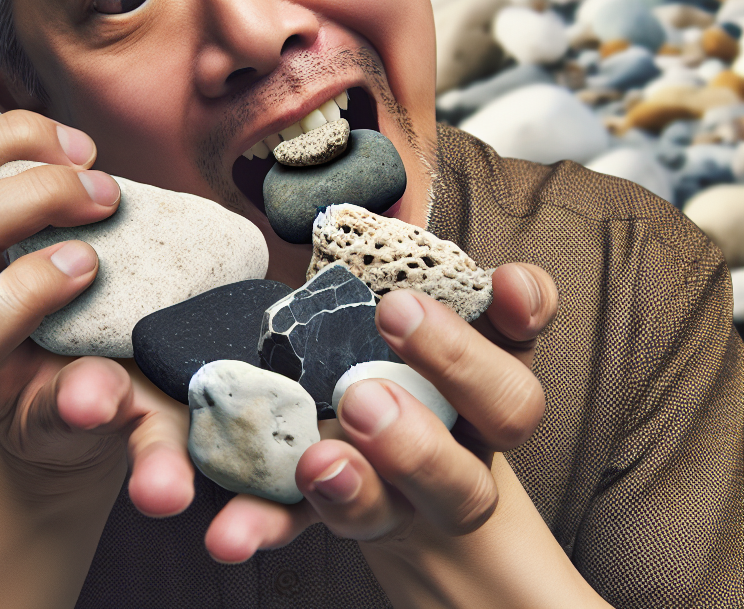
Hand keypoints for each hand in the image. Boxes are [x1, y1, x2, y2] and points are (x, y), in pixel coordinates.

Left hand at [0, 110, 196, 516]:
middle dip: (35, 203)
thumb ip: (144, 448)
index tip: (90, 267)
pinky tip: (79, 150)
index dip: (23, 294)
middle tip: (106, 200)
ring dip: (24, 154)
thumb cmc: (109, 399)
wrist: (72, 373)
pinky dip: (25, 133)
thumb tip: (128, 445)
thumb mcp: (134, 430)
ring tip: (90, 162)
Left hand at [203, 262, 557, 562]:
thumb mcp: (398, 321)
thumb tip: (408, 225)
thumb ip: (411, 277)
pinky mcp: (349, 517)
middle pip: (507, 411)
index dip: (526, 312)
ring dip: (385, 468)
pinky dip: (271, 527)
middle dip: (456, 362)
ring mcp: (418, 489)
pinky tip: (231, 536)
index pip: (530, 330)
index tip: (505, 279)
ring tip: (322, 454)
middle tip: (393, 316)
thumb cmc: (388, 370)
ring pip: (436, 492)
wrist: (383, 484)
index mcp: (484, 377)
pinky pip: (313, 530)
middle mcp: (470, 433)